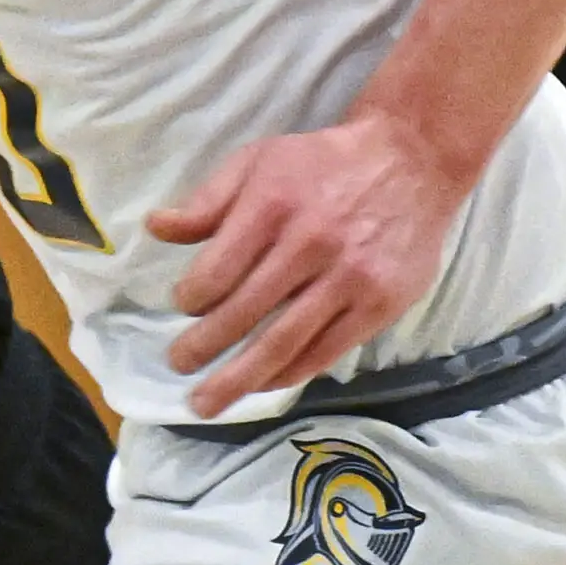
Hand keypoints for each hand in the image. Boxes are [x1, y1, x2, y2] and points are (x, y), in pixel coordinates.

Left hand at [148, 115, 456, 417]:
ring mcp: (348, 279)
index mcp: (271, 207)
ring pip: (284, 342)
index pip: (218, 270)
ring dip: (241, 377)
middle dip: (205, 347)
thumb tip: (155, 229)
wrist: (409, 162)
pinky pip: (327, 350)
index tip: (183, 307)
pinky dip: (290, 373)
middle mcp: (309, 245)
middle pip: (246, 312)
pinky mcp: (380, 305)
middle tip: (177, 366)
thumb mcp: (256, 162)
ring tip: (207, 401)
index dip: (192, 297)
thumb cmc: (320, 164)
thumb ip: (206, 201)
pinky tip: (263, 385)